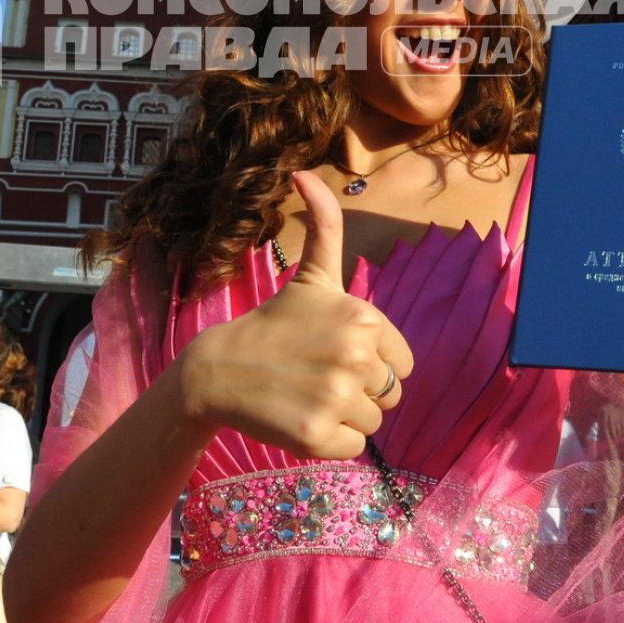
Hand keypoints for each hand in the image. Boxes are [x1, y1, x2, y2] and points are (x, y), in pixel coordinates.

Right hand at [177, 171, 414, 459]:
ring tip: (308, 395)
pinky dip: (330, 442)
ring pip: (374, 424)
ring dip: (345, 417)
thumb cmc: (274, 324)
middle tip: (318, 376)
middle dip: (359, 391)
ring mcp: (337, 398)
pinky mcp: (319, 437)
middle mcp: (356, 356)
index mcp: (364, 318)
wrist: (220, 369)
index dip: (372, 364)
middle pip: (391, 395)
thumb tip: (303, 172)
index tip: (334, 354)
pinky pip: (354, 450)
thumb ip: (324, 224)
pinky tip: (300, 417)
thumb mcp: (311, 275)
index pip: (403, 364)